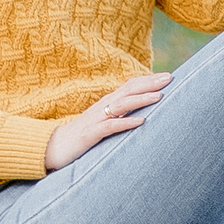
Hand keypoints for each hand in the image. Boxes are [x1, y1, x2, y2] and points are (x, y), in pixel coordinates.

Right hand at [43, 72, 169, 170]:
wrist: (52, 147)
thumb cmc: (82, 135)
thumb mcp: (103, 121)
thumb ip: (120, 114)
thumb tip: (142, 111)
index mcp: (107, 102)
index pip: (130, 86)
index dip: (149, 79)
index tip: (169, 76)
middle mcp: (103, 107)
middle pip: (129, 90)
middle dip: (150, 83)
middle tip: (170, 78)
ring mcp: (96, 119)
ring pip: (121, 105)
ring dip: (141, 99)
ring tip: (159, 96)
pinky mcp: (90, 134)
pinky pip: (110, 126)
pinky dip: (126, 123)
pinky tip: (141, 121)